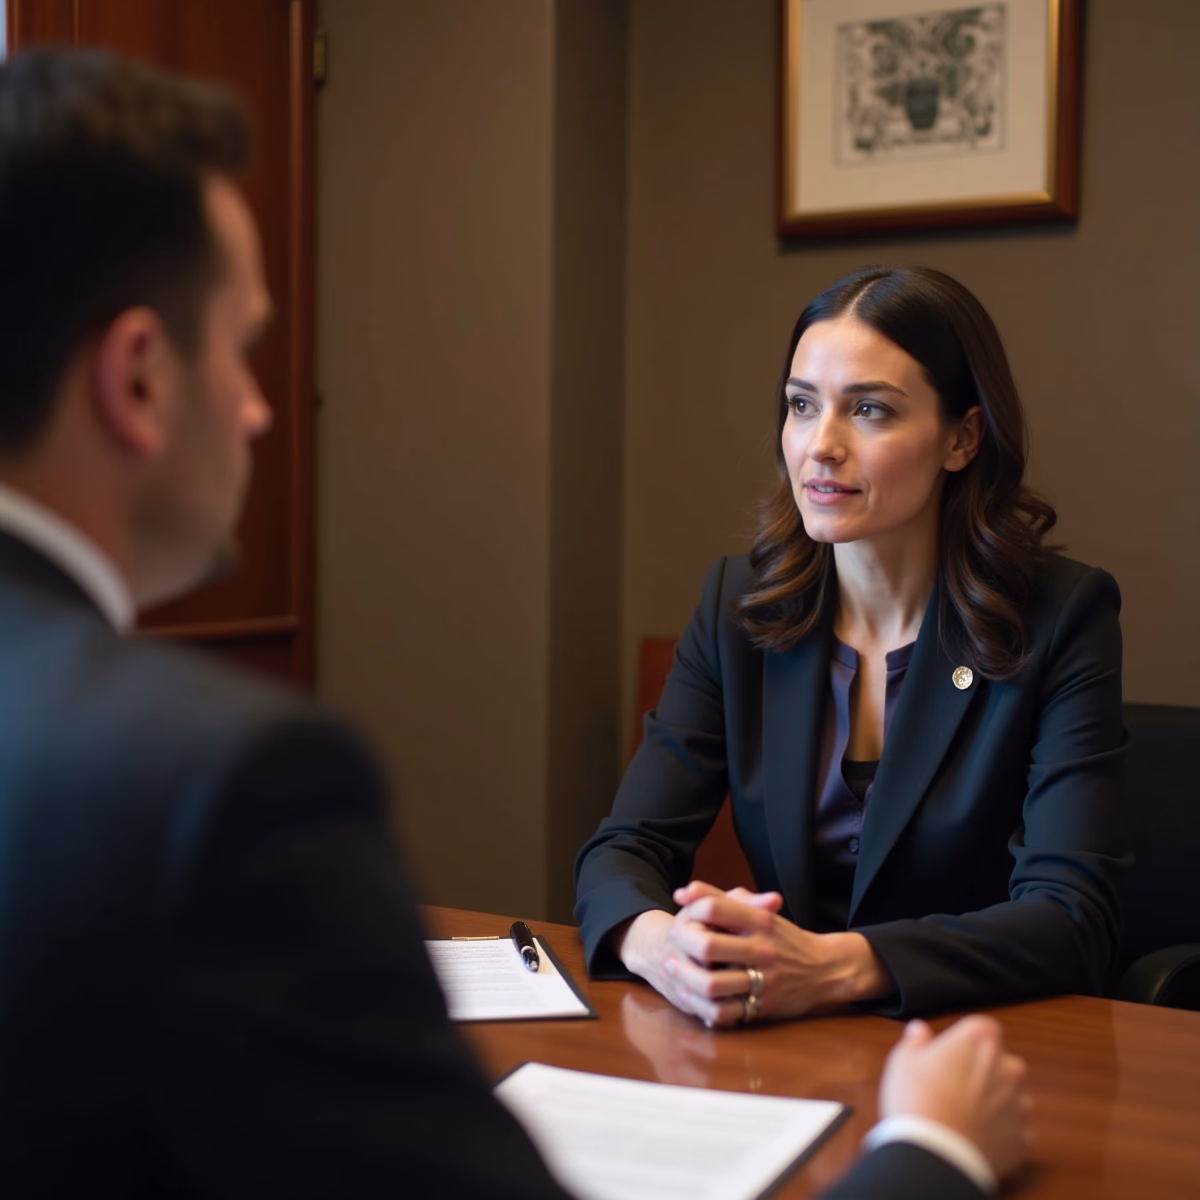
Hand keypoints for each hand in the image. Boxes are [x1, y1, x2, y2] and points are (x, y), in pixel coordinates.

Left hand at [617, 881, 891, 1026]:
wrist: (824, 969)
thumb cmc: (782, 936)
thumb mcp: (759, 911)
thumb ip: (722, 898)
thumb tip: (683, 892)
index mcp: (760, 921)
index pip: (716, 908)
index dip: (691, 908)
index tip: (679, 913)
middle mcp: (762, 950)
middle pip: (709, 946)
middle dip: (683, 943)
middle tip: (671, 940)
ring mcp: (762, 981)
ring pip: (712, 983)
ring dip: (685, 976)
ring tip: (673, 968)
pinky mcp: (761, 1007)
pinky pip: (723, 1011)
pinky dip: (700, 1004)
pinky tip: (689, 994)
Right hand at [879, 1016, 1032, 1181]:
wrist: (934, 1154)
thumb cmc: (918, 1101)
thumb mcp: (903, 1060)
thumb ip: (916, 1040)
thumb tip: (919, 1030)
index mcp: (980, 1039)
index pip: (982, 1027)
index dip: (965, 1040)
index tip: (949, 1053)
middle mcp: (1008, 1067)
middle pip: (999, 1061)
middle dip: (981, 1070)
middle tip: (951, 1084)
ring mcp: (1019, 1104)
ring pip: (1009, 1095)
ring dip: (992, 1101)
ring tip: (961, 1113)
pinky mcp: (1022, 1138)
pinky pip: (1014, 1129)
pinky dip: (999, 1132)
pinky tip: (974, 1135)